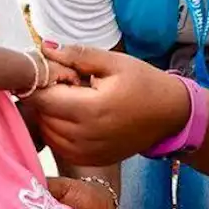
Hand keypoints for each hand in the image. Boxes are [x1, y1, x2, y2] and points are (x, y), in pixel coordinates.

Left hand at [28, 43, 188, 166]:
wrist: (170, 115)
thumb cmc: (144, 84)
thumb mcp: (114, 62)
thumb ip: (77, 56)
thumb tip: (44, 48)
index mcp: (91, 108)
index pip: (42, 98)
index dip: (39, 82)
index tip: (48, 70)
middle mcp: (85, 135)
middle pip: (42, 115)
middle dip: (44, 96)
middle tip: (63, 81)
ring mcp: (87, 152)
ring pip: (47, 131)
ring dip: (49, 113)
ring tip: (70, 97)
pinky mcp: (90, 160)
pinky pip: (58, 146)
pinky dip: (57, 130)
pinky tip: (72, 114)